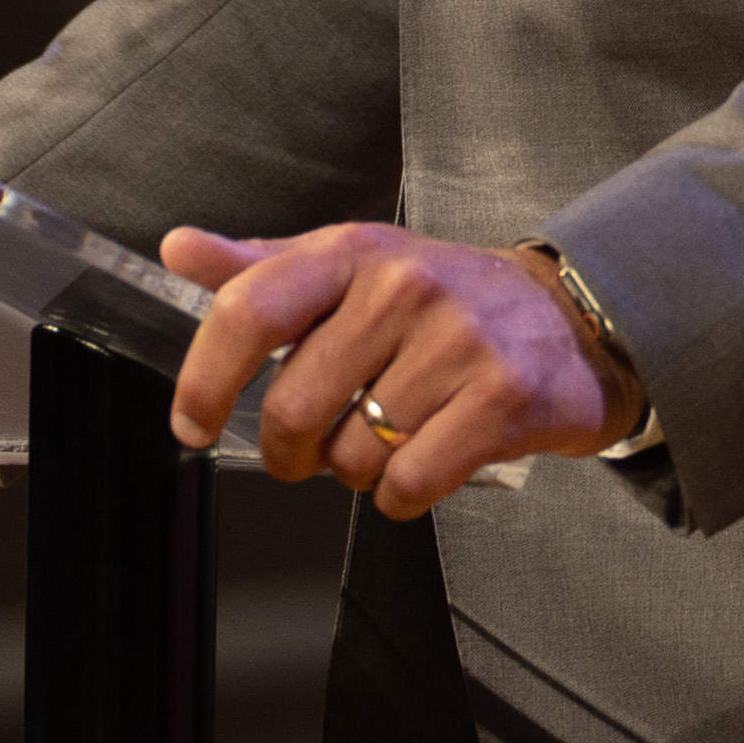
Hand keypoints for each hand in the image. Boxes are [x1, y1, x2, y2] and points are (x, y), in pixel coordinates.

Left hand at [160, 223, 617, 519]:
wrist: (565, 318)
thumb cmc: (441, 302)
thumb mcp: (354, 267)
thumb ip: (264, 267)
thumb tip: (178, 248)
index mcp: (354, 253)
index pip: (251, 308)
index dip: (205, 377)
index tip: (192, 423)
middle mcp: (402, 288)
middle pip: (294, 408)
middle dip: (291, 452)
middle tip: (312, 448)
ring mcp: (456, 343)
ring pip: (351, 457)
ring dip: (356, 471)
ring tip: (389, 437)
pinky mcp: (500, 400)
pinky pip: (408, 484)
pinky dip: (402, 494)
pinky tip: (424, 460)